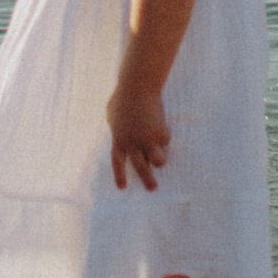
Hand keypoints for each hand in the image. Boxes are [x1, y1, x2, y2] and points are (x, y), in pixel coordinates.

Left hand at [107, 76, 169, 191]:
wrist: (137, 88)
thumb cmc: (122, 97)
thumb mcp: (113, 115)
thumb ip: (116, 127)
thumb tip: (117, 134)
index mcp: (118, 140)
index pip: (117, 163)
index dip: (120, 176)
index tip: (122, 188)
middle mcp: (133, 144)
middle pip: (141, 168)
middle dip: (147, 179)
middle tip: (153, 188)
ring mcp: (148, 140)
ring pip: (158, 160)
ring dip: (160, 160)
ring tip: (161, 159)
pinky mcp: (160, 133)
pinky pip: (165, 141)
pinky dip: (164, 136)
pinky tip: (161, 125)